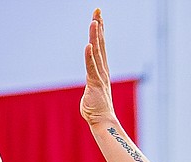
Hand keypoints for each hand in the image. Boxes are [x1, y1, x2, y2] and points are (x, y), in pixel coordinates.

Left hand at [80, 8, 115, 125]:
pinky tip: (88, 45)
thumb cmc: (95, 109)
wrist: (102, 121)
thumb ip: (89, 85)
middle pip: (100, 44)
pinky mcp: (95, 84)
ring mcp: (99, 76)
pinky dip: (89, 57)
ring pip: (97, 52)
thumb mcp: (90, 92)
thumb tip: (88, 87)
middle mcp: (102, 70)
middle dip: (99, 27)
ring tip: (94, 22)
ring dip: (95, 37)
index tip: (98, 17)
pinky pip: (91, 68)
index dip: (99, 31)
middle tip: (98, 11)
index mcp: (101, 70)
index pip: (99, 47)